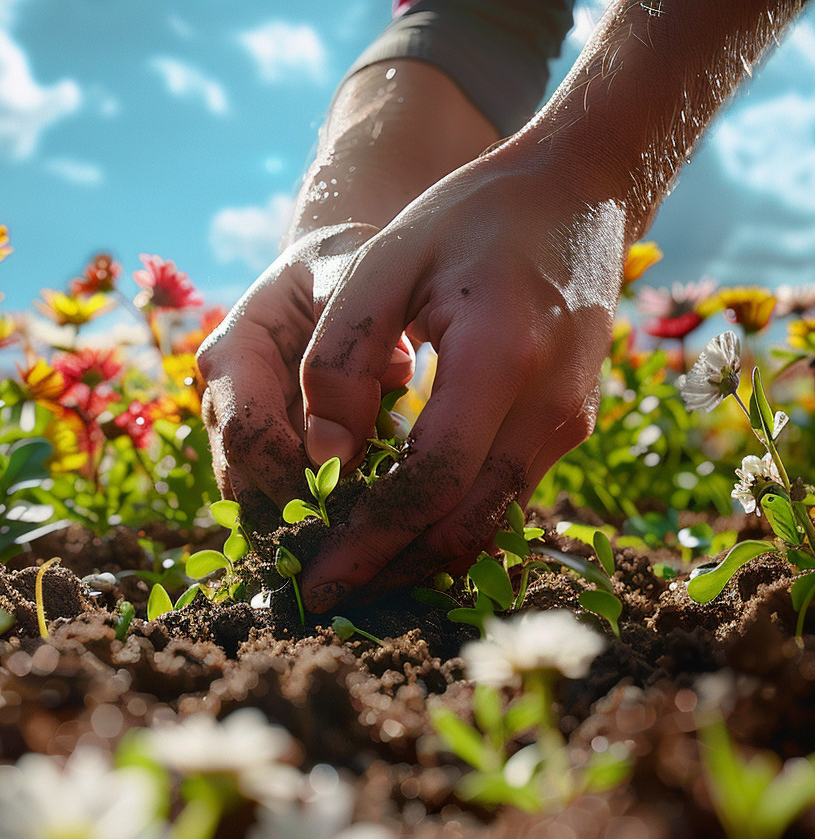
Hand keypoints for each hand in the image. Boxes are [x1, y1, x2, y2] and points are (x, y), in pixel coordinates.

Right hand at [197, 223, 414, 529]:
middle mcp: (223, 403)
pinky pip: (277, 507)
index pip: (246, 434)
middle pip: (243, 482)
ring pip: (255, 505)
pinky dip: (313, 525)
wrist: (333, 273)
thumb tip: (367, 406)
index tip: (352, 494)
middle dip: (296, 515)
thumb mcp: (348, 270)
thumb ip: (350, 333)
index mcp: (231, 355)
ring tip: (361, 542)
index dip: (291, 474)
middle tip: (360, 537)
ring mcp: (239, 436)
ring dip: (302, 529)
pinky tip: (359, 535)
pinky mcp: (264, 458)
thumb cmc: (341, 267)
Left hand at [297, 146, 624, 611]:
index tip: (312, 579)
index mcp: (501, 358)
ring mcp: (568, 423)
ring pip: (486, 525)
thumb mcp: (386, 261)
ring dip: (417, 556)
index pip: (430, 483)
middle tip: (320, 592)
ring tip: (349, 570)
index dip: (367, 541)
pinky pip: (501, 498)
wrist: (579, 193)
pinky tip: (397, 527)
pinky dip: (447, 524)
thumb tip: (321, 459)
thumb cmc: (470, 218)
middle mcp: (549, 407)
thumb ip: (343, 360)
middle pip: (462, 527)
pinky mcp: (568, 427)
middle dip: (388, 570)